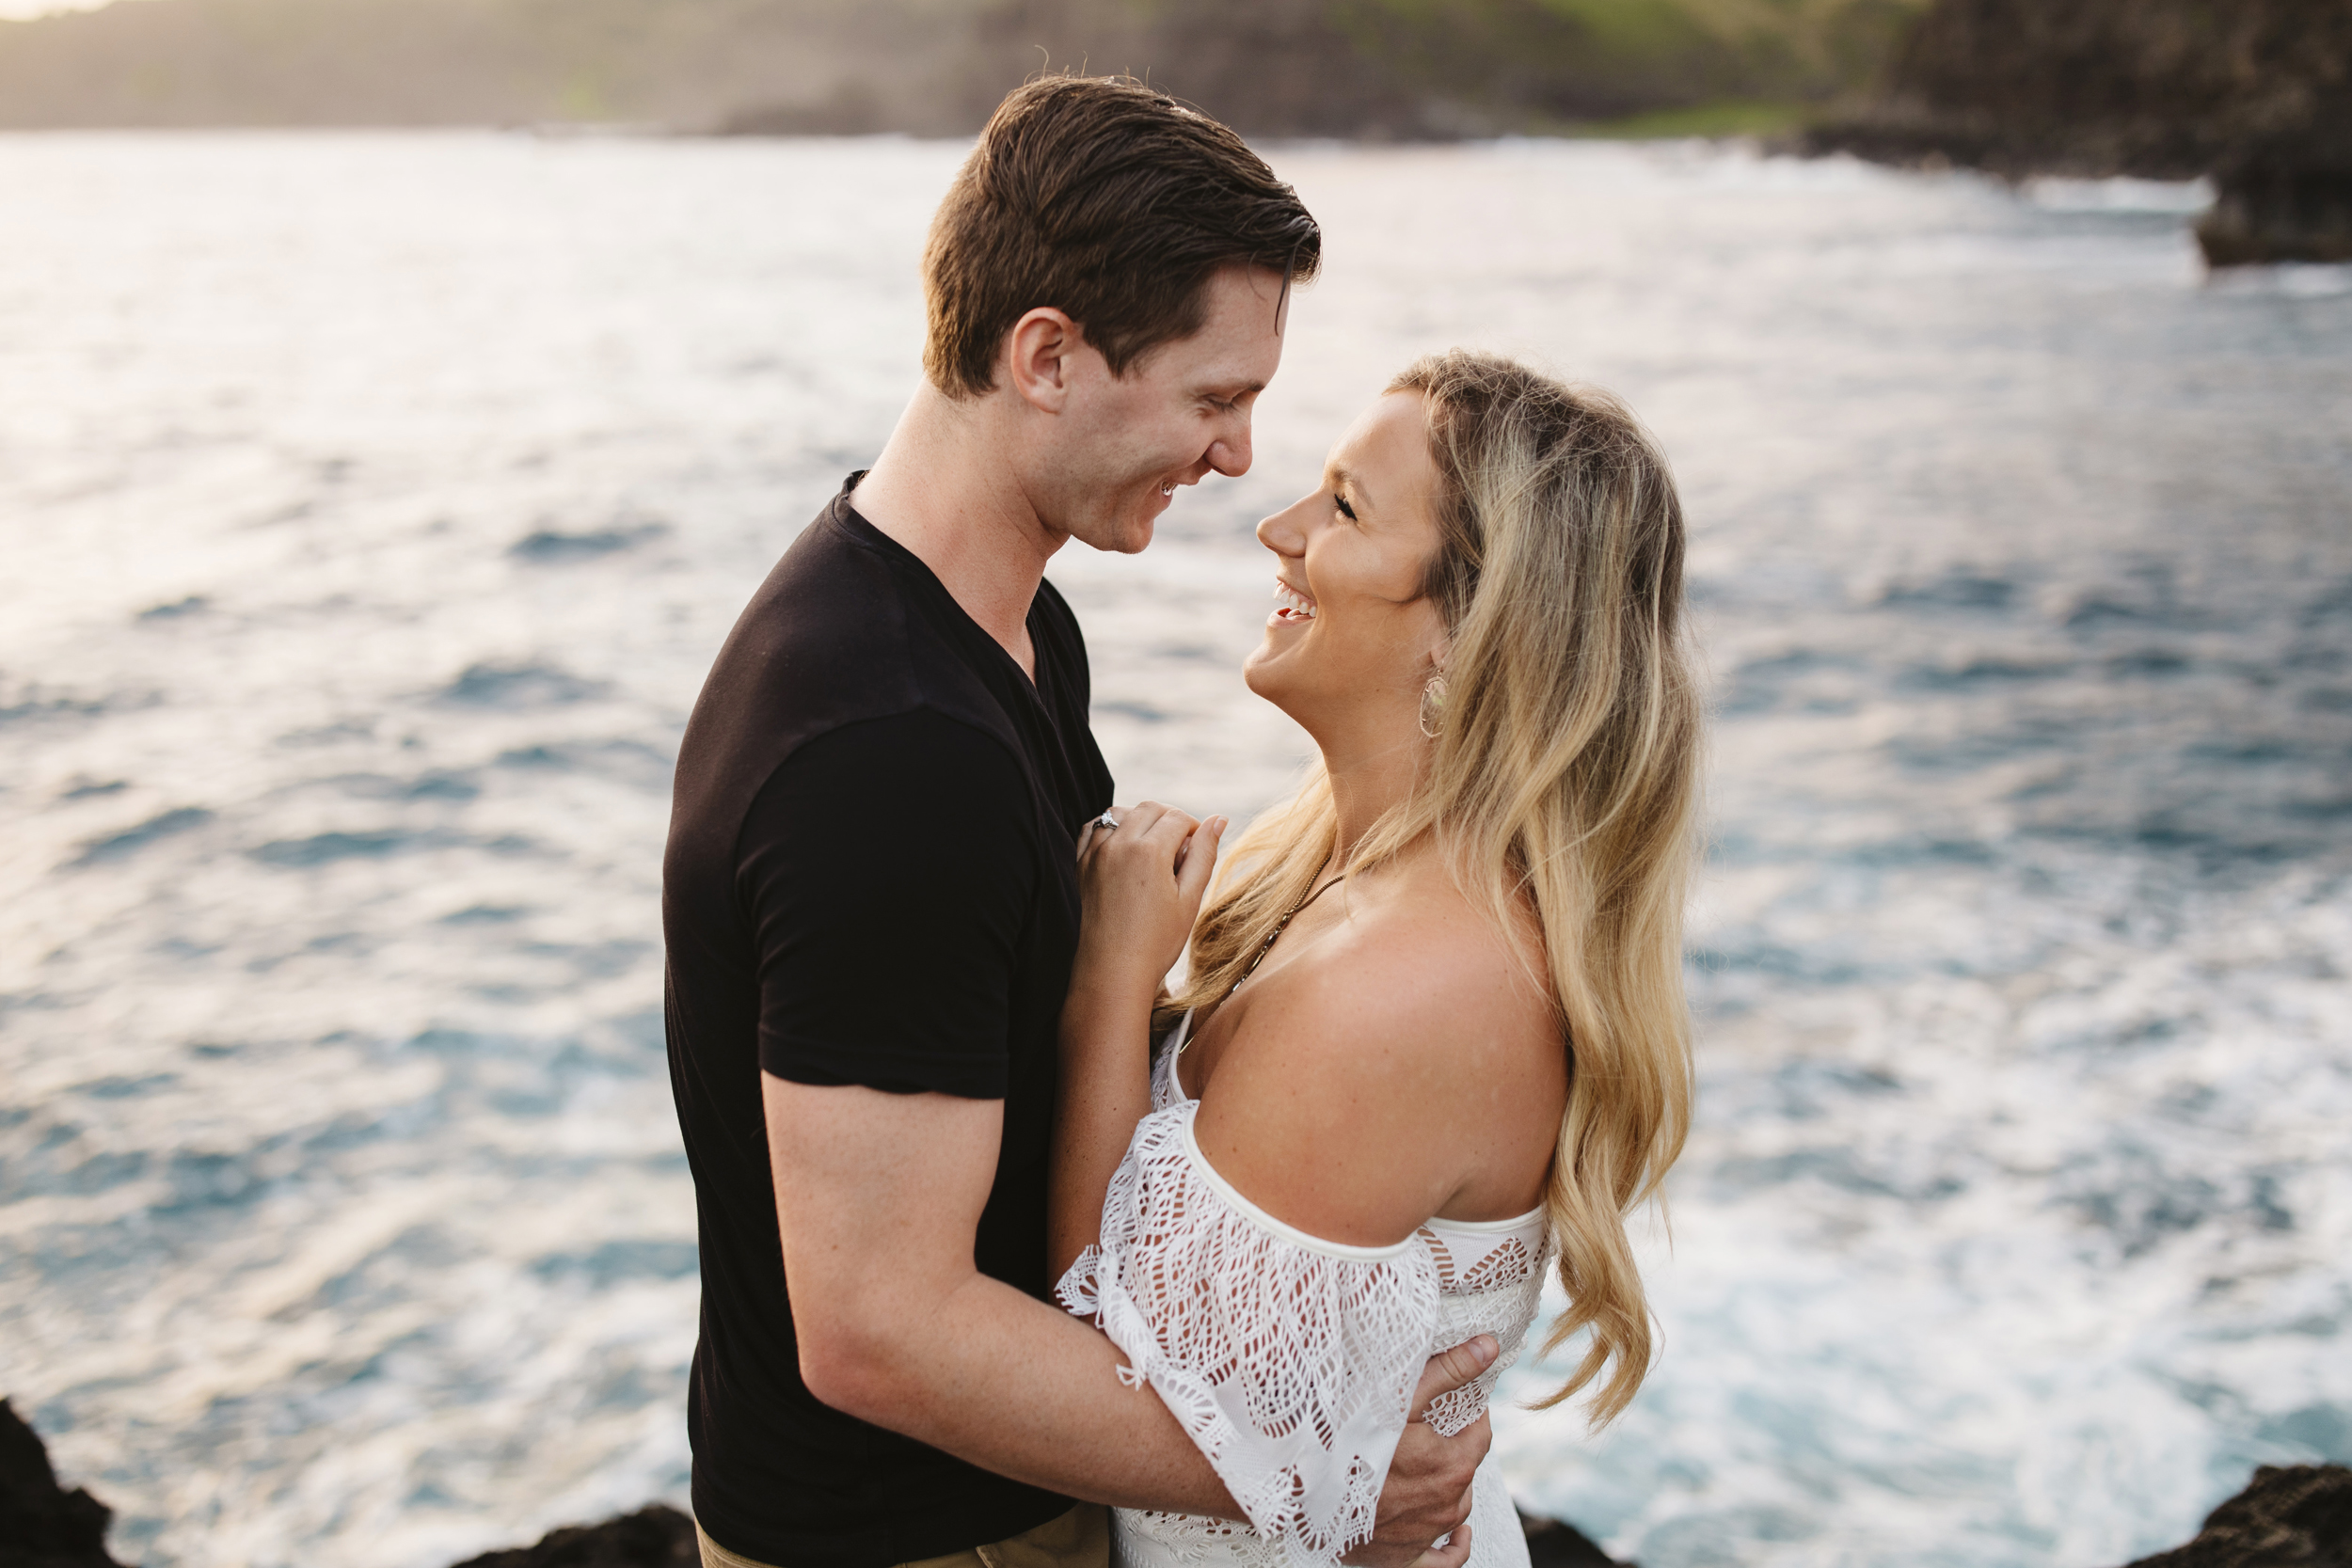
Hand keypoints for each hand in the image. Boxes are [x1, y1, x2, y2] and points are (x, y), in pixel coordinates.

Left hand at [1070, 803, 1225, 1007]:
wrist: (1113, 971)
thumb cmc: (1157, 941)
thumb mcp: (1190, 899)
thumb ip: (1204, 854)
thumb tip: (1219, 818)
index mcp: (1149, 851)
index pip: (1178, 817)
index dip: (1194, 830)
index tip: (1197, 853)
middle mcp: (1118, 844)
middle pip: (1150, 809)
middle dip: (1170, 821)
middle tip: (1179, 854)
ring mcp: (1095, 853)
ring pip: (1120, 813)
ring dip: (1140, 821)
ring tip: (1153, 852)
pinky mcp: (1082, 865)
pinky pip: (1094, 829)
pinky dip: (1111, 829)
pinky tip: (1125, 850)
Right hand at [1342, 1336, 1498, 1567]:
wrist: (1299, 1488)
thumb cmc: (1347, 1438)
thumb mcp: (1399, 1397)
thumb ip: (1449, 1370)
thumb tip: (1490, 1346)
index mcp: (1454, 1466)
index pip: (1481, 1432)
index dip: (1468, 1413)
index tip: (1451, 1402)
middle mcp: (1448, 1506)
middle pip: (1466, 1468)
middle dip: (1454, 1447)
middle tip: (1427, 1429)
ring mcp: (1427, 1536)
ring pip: (1456, 1507)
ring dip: (1447, 1486)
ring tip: (1422, 1464)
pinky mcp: (1405, 1559)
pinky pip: (1443, 1560)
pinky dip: (1453, 1547)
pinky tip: (1457, 1534)